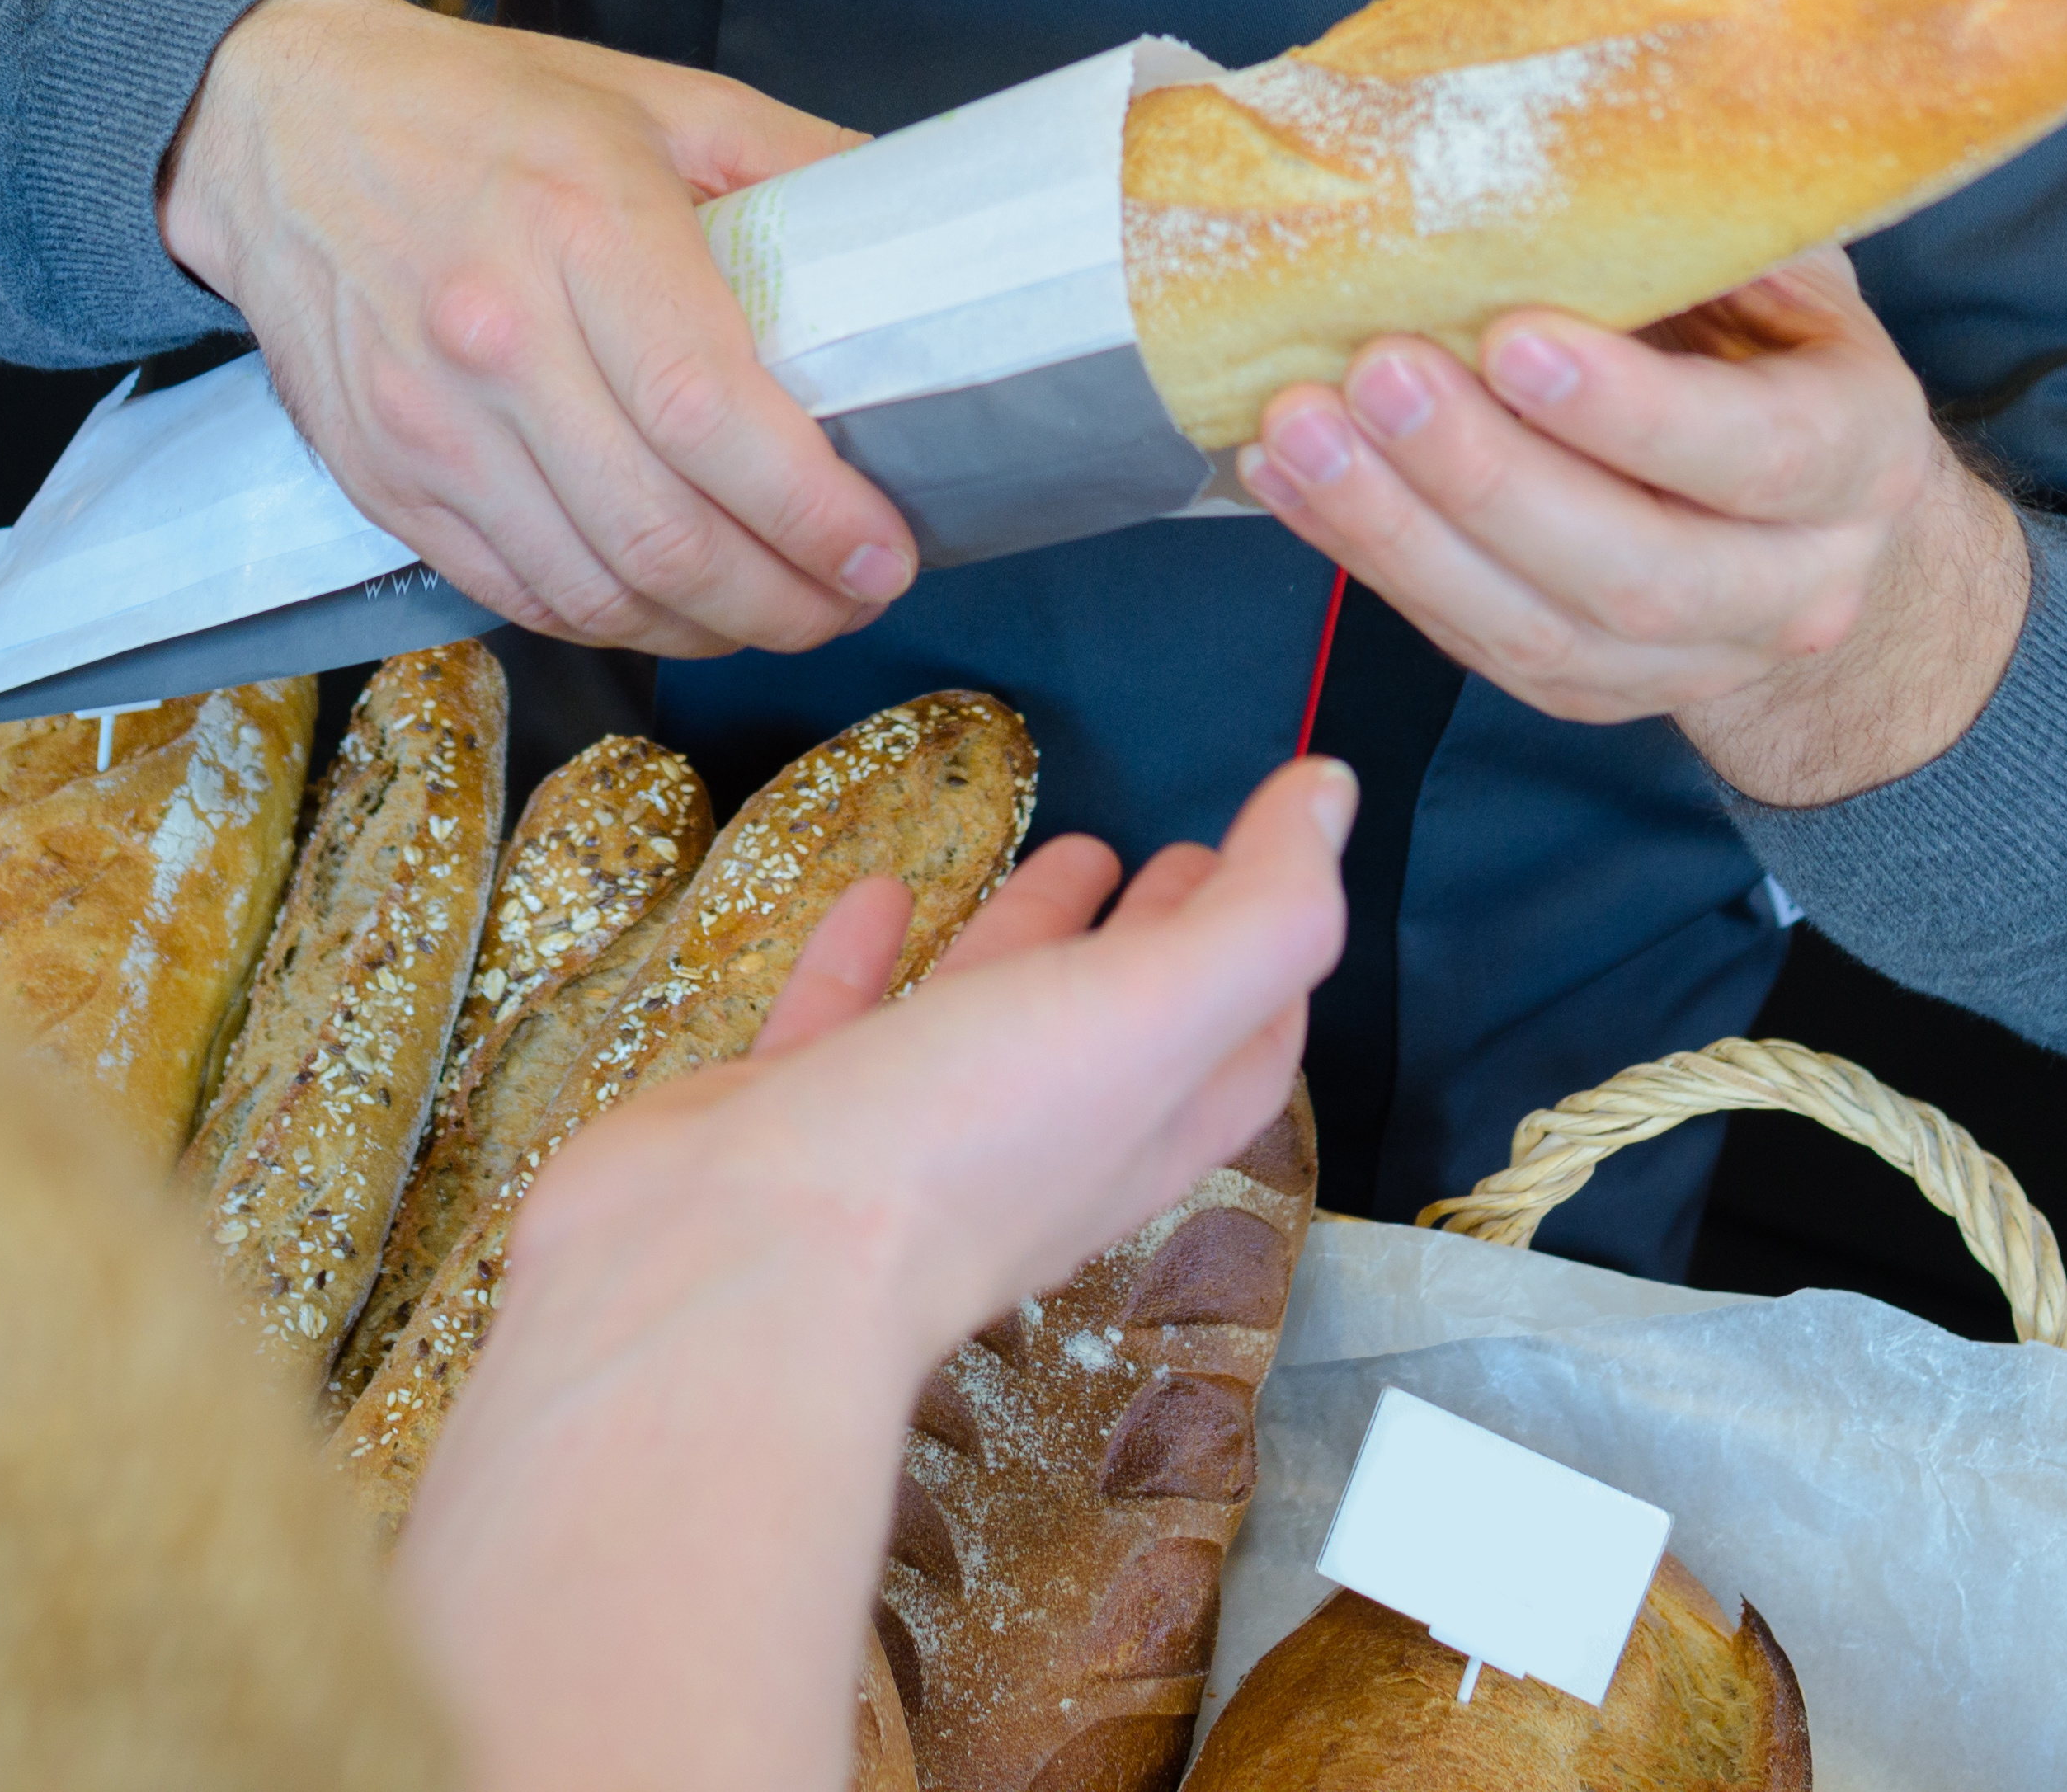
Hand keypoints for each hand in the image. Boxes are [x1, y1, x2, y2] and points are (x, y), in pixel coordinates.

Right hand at [159, 0, 906, 654]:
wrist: (278, 126)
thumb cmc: (476, 109)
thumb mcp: (656, 96)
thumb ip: (792, 163)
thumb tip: (914, 226)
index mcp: (580, 226)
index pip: (707, 413)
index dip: (808, 510)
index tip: (882, 550)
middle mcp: (495, 338)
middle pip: (659, 529)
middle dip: (784, 598)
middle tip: (855, 598)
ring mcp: (430, 424)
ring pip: (592, 586)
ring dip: (707, 628)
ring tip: (781, 611)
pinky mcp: (385, 480)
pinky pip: (516, 592)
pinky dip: (610, 623)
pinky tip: (672, 605)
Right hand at [390, 762, 1357, 1791]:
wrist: (733, 1271)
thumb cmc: (958, 1144)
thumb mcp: (1152, 1014)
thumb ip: (1259, 911)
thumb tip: (1334, 794)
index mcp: (1140, 1131)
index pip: (1245, 1040)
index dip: (1276, 945)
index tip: (1283, 846)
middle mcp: (1037, 1143)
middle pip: (1129, 1027)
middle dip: (1168, 939)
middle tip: (1182, 852)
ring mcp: (906, 1136)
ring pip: (993, 1019)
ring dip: (1036, 936)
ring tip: (1070, 850)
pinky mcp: (786, 1122)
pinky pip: (842, 1020)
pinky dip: (869, 952)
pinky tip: (875, 888)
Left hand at [1238, 251, 2030, 807]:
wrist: (1818, 524)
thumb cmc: (1776, 354)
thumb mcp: (1784, 276)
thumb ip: (1711, 238)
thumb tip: (1572, 149)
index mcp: (1860, 459)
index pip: (1756, 451)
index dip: (1629, 409)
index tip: (1511, 336)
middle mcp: (1793, 586)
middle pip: (1634, 569)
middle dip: (1487, 476)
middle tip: (1374, 376)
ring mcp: (1691, 661)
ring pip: (1536, 632)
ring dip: (1399, 532)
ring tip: (1297, 432)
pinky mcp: (1593, 693)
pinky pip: (1469, 645)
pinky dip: (1367, 559)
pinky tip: (1288, 482)